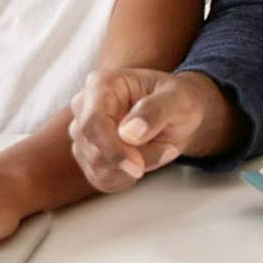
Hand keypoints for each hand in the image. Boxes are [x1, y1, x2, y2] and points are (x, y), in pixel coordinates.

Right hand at [68, 69, 240, 193]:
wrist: (178, 114)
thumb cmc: (178, 99)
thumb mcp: (179, 99)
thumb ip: (156, 111)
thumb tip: (129, 133)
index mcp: (102, 84)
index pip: (92, 122)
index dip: (112, 148)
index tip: (137, 167)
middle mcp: (85, 106)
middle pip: (92, 149)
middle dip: (132, 159)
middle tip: (168, 150)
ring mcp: (83, 132)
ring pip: (97, 167)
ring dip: (133, 168)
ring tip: (160, 149)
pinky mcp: (87, 155)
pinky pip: (101, 179)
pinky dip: (126, 177)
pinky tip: (145, 160)